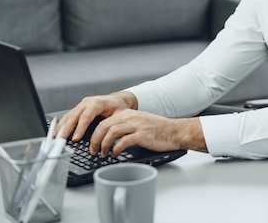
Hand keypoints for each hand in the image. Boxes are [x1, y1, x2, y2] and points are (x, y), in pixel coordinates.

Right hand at [56, 92, 136, 142]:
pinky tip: (58, 132)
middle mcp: (88, 102)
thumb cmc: (119, 108)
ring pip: (69, 115)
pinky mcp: (79, 109)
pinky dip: (62, 124)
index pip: (86, 116)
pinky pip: (69, 116)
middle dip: (67, 129)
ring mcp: (82, 105)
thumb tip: (106, 138)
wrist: (118, 101)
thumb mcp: (120, 115)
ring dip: (62, 127)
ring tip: (56, 138)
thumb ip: (112, 125)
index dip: (80, 128)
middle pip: (74, 116)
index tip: (75, 139)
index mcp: (98, 103)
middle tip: (61, 140)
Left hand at [89, 110, 206, 156]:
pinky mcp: (142, 135)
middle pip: (104, 126)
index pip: (104, 121)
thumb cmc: (158, 130)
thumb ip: (125, 128)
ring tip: (103, 154)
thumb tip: (110, 140)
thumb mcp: (139, 123)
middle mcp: (130, 117)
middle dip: (95, 140)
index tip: (92, 144)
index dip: (94, 134)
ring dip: (103, 145)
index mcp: (128, 114)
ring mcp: (136, 125)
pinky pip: (123, 142)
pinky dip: (115, 149)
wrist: (175, 131)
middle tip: (93, 151)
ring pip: (111, 132)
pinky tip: (115, 155)